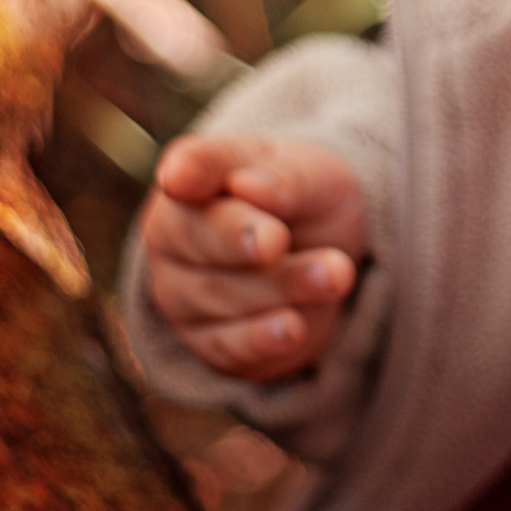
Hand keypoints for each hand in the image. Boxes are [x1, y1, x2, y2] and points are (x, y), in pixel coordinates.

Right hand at [140, 136, 364, 380]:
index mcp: (195, 173)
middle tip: (275, 241)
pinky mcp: (207, 340)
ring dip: (281, 286)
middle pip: (196, 236)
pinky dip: (261, 338)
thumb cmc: (303, 200)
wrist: (321, 252)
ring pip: (221, 294)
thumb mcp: (315, 175)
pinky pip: (228, 345)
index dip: (190, 172)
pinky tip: (293, 329)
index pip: (192, 165)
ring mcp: (181, 291)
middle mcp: (174, 233)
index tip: (181, 178)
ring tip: (336, 274)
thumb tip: (250, 187)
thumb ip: (286, 178)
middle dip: (238, 239)